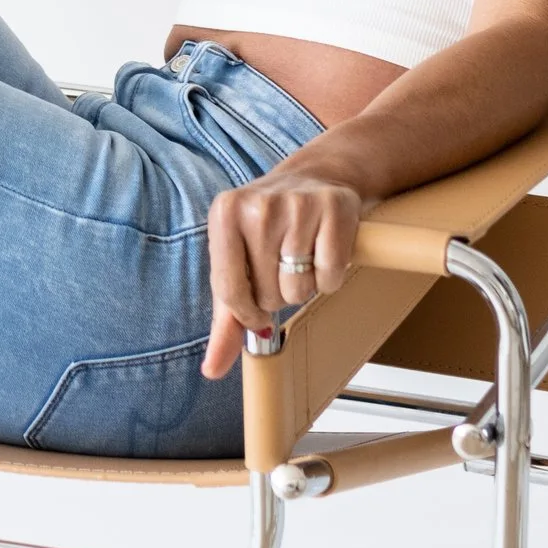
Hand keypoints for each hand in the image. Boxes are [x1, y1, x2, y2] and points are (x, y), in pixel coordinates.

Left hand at [201, 166, 368, 376]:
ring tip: (303, 255)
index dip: (247, 314)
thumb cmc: (269, 226)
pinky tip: (324, 250)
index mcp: (224, 214)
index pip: (230, 292)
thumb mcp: (237, 262)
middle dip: (278, 292)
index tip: (257, 313)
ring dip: (305, 284)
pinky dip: (330, 275)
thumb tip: (212, 370)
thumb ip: (224, 320)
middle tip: (283, 262)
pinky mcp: (335, 208)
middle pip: (268, 295)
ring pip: (300, 289)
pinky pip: (331, 276)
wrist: (315, 177)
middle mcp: (257, 205)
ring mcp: (297, 203)